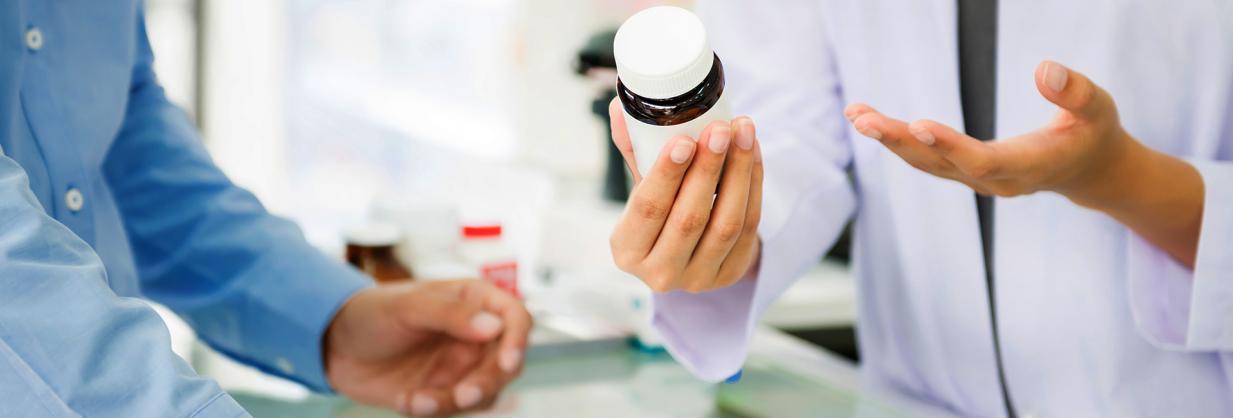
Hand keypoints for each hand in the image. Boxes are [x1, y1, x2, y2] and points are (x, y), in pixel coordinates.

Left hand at [324, 280, 530, 416]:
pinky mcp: (445, 391)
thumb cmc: (371, 313)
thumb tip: (494, 326)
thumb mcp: (408, 306)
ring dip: (457, 402)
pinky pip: (456, 408)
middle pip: (507, 362)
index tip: (507, 361)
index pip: (515, 317)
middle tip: (461, 394)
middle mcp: (475, 334)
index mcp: (474, 300)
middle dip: (487, 381)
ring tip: (419, 401)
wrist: (334, 347)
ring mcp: (462, 365)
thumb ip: (451, 314)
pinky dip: (436, 410)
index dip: (518, 339)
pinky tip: (408, 401)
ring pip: (486, 391)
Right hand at [608, 98, 763, 292]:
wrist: (688, 252)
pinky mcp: (731, 274)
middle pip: (689, 218)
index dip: (666, 175)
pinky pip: (749, 227)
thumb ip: (635, 150)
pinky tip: (753, 152)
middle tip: (719, 129)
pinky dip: (754, 185)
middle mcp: (660, 273)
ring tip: (742, 132)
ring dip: (738, 172)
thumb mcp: (641, 187)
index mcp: (628, 250)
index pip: (647, 209)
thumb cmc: (660, 212)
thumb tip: (621, 106)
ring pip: (726, 223)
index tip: (683, 140)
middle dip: (707, 169)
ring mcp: (698, 278)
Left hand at [848, 60, 1203, 265]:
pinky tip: (866, 118)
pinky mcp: (963, 171)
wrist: (1087, 170)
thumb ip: (1075, 92)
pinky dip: (895, 138)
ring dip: (888, 139)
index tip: (918, 125)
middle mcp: (995, 180)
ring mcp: (975, 179)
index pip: (983, 160)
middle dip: (900, 142)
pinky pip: (922, 157)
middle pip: (940, 163)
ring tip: (856, 114)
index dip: (950, 145)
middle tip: (865, 120)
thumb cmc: (1093, 132)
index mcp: (1029, 167)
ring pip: (924, 163)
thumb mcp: (1099, 109)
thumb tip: (1045, 68)